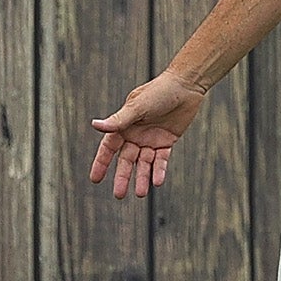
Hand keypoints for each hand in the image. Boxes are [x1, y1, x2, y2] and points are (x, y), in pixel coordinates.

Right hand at [87, 72, 207, 198]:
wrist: (185, 86)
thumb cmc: (158, 92)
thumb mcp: (137, 107)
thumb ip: (118, 120)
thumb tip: (95, 125)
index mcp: (123, 125)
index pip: (109, 148)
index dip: (101, 163)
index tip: (95, 179)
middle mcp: (135, 135)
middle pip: (126, 160)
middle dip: (123, 177)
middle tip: (119, 195)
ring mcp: (150, 139)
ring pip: (144, 163)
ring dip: (142, 178)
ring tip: (141, 194)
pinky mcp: (166, 142)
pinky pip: (161, 160)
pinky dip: (159, 171)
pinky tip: (157, 182)